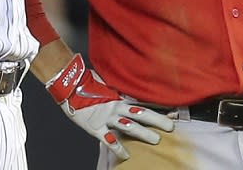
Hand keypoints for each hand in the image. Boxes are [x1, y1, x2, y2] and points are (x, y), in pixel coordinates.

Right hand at [45, 53, 173, 160]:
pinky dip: (116, 147)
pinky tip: (126, 155)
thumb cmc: (87, 86)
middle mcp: (116, 106)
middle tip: (171, 126)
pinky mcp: (95, 126)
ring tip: (156, 140)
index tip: (174, 112)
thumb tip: (133, 90)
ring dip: (142, 133)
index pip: (143, 102)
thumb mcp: (106, 87)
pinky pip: (107, 138)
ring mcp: (106, 117)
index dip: (158, 107)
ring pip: (128, 125)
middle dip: (156, 119)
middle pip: (140, 113)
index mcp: (119, 97)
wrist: (67, 86)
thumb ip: (119, 91)